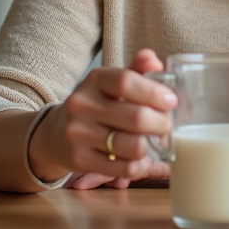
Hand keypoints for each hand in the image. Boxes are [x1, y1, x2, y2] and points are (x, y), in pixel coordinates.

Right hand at [29, 48, 176, 188]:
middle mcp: (82, 104)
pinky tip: (140, 159)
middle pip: (136, 118)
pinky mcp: (79, 160)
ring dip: (152, 146)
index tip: (171, 101)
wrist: (57, 132)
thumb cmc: (98, 104)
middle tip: (166, 126)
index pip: (127, 81)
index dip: (155, 92)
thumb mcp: (113, 83)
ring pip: (133, 146)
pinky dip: (140, 165)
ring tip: (153, 142)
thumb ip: (137, 70)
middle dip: (161, 124)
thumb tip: (154, 60)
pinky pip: (124, 168)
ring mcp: (78, 133)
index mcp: (95, 79)